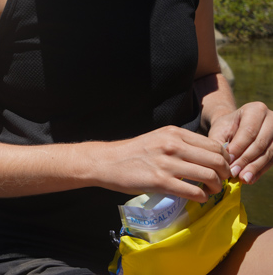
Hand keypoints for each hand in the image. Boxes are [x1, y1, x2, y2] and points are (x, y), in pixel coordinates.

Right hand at [101, 126, 231, 201]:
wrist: (107, 162)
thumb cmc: (134, 152)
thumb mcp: (159, 138)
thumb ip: (181, 143)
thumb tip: (208, 156)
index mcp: (174, 133)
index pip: (214, 145)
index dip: (224, 159)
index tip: (222, 168)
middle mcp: (173, 145)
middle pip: (216, 160)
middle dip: (225, 173)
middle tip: (222, 181)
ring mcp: (167, 163)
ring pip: (209, 176)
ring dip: (217, 187)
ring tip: (212, 190)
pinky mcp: (160, 182)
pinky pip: (194, 192)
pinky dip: (203, 197)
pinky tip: (199, 198)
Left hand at [207, 101, 272, 184]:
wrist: (236, 127)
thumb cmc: (226, 128)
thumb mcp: (219, 130)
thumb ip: (219, 142)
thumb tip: (223, 161)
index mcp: (255, 110)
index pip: (249, 131)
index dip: (239, 148)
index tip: (227, 161)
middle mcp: (271, 119)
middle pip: (260, 143)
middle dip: (246, 160)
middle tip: (234, 173)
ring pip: (268, 153)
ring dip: (254, 168)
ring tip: (242, 178)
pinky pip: (272, 160)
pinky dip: (259, 171)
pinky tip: (250, 179)